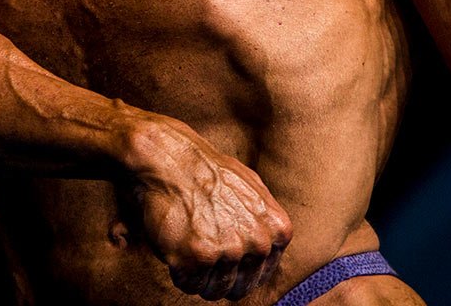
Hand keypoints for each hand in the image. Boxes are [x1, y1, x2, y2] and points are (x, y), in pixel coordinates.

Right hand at [121, 120, 291, 300]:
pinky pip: (188, 285)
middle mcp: (258, 244)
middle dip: (220, 277)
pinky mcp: (197, 259)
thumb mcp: (255, 189)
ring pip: (213, 291)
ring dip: (199, 275)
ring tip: (190, 245)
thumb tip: (269, 247)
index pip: (261, 276)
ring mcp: (228, 252)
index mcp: (277, 230)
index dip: (239, 270)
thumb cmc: (210, 172)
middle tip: (203, 254)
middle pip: (239, 288)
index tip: (224, 258)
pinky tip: (177, 245)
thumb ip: (266, 221)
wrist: (174, 160)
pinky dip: (179, 271)